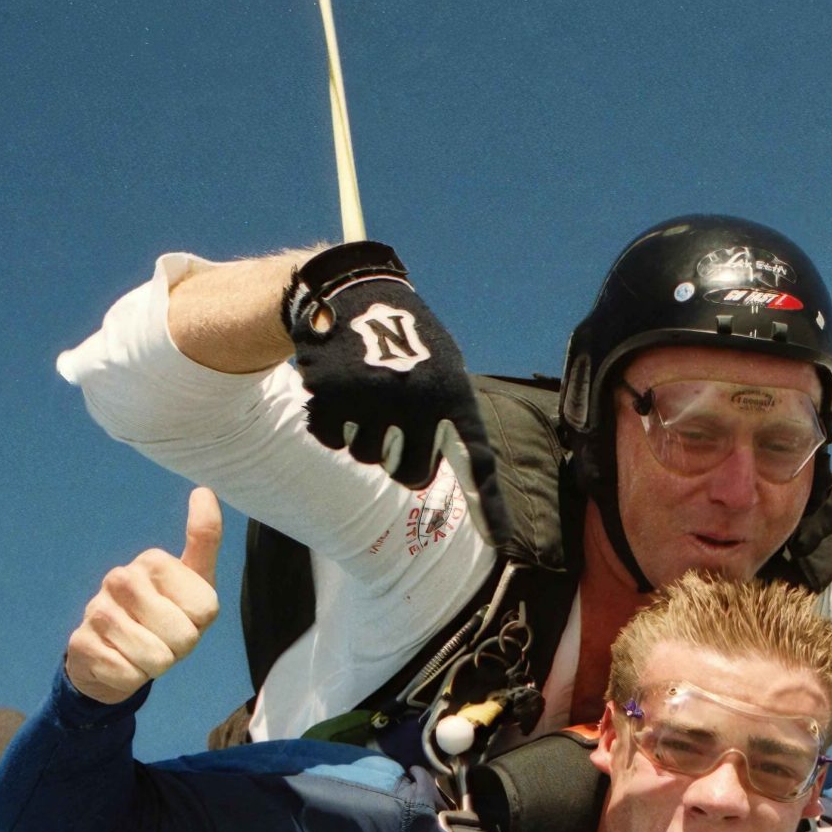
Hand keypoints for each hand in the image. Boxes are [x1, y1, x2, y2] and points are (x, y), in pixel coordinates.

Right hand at [64, 488, 222, 704]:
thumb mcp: (194, 582)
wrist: (113, 654)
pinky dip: (131, 679)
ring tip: (141, 651)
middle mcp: (121, 578)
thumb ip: (204, 539)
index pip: (206, 610)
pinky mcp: (80, 643)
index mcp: (154, 561)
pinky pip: (128, 675)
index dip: (200, 625)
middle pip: (184, 636)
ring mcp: (97, 609)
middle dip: (179, 649)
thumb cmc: (163, 616)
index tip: (183, 617)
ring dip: (155, 665)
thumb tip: (204, 491)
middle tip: (162, 639)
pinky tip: (119, 662)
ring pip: (155, 658)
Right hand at [283, 240, 511, 532]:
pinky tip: (337, 388)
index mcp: (453, 394)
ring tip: (364, 391)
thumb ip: (450, 416)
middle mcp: (419, 402)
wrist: (352, 289)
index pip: (477, 458)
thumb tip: (470, 471)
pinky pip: (331, 438)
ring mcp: (376, 400)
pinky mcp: (334, 396)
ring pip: (365, 457)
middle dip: (397, 458)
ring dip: (360, 432)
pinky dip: (330, 421)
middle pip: (409, 475)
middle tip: (391, 425)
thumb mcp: (440, 366)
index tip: (501, 542)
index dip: (489, 505)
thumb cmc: (404, 335)